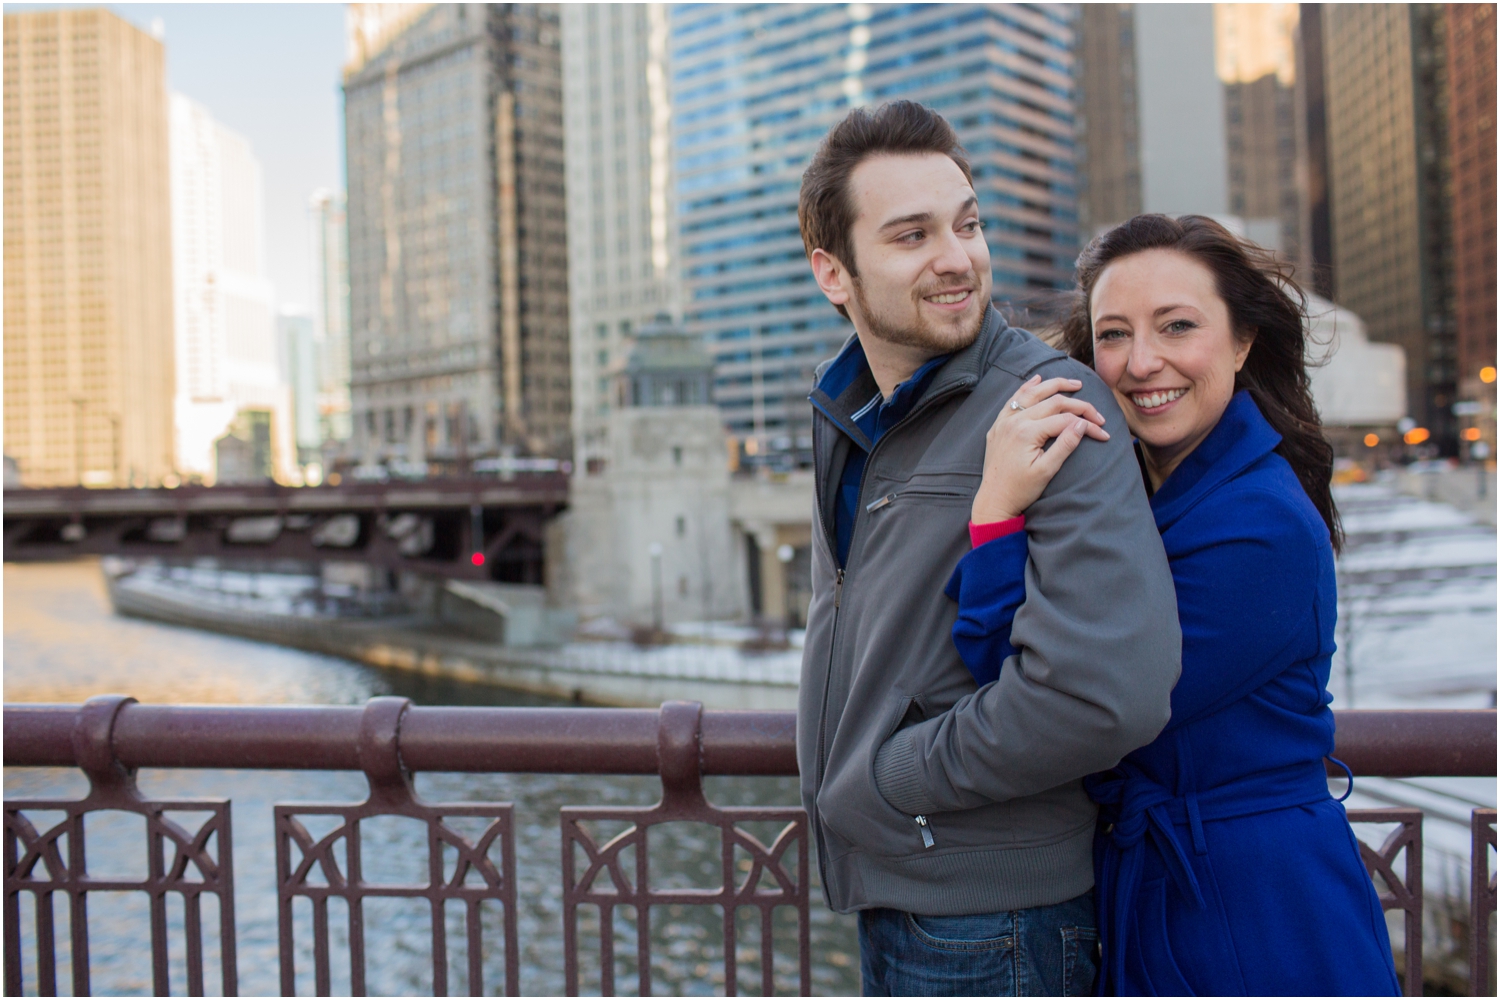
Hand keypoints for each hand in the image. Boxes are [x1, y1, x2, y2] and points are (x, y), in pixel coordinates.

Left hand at [971, 375, 1110, 522]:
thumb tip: (1082, 424)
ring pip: (1032, 394)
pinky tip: (1037, 380)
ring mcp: (1004, 422)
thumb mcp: (1046, 471)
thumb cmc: (1021, 490)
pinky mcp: (998, 426)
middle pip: (1052, 403)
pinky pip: (1014, 400)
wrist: (994, 500)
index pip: (1065, 419)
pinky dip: (1027, 388)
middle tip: (1096, 412)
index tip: (1103, 433)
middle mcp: (1014, 421)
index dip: (1087, 424)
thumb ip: (1065, 445)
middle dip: (1078, 405)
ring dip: (1054, 386)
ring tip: (1074, 384)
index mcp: (1027, 432)